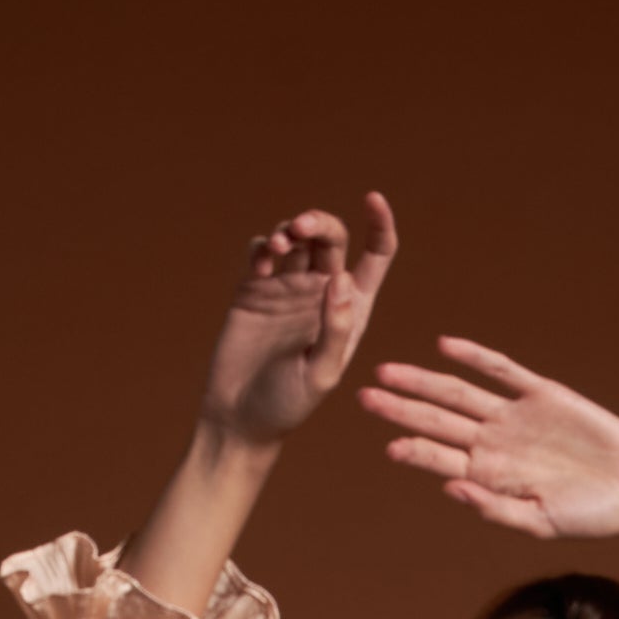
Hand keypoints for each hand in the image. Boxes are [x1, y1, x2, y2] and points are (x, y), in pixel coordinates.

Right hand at [200, 194, 399, 448]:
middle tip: (300, 229)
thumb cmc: (287, 406)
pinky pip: (262, 250)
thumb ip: (335, 329)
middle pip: (331, 237)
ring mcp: (287, 289)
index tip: (373, 198)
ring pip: (297, 237)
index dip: (379, 225)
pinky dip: (263, 245)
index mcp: (350, 311)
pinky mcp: (254, 290)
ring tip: (281, 243)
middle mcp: (321, 294)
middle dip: (319, 222)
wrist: (240, 420)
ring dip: (290, 229)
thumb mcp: (320, 375)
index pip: (375, 257)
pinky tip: (262, 262)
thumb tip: (342, 278)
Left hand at [357, 338, 618, 541]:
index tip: (388, 444)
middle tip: (364, 396)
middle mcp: (495, 444)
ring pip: (459, 393)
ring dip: (424, 382)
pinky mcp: (541, 394)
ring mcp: (515, 417)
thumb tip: (451, 489)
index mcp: (490, 477)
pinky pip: (501, 371)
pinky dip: (474, 357)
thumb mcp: (540, 523)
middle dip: (401, 409)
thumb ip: (495, 508)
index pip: (441, 459)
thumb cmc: (589, 517)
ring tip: (388, 372)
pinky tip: (446, 346)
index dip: (414, 451)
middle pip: (438, 421)